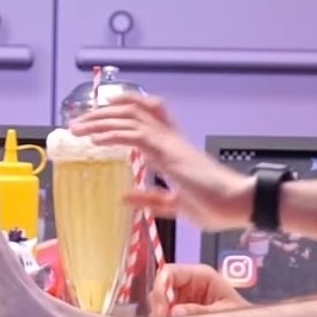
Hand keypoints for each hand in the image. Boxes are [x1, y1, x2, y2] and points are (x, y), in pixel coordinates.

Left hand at [70, 94, 250, 229]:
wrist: (239, 203)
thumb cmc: (217, 206)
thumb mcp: (177, 205)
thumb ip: (152, 199)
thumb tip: (125, 197)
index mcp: (173, 150)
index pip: (147, 117)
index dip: (122, 111)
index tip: (99, 115)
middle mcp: (171, 140)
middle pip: (133, 112)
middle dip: (103, 113)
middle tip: (78, 123)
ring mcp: (170, 144)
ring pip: (131, 118)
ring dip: (101, 120)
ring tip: (78, 127)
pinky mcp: (169, 153)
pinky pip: (136, 135)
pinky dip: (113, 134)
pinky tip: (95, 139)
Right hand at [152, 263, 250, 316]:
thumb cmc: (242, 316)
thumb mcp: (224, 313)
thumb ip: (200, 311)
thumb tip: (175, 311)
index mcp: (202, 275)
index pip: (170, 271)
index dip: (161, 286)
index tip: (161, 308)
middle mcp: (188, 284)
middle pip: (161, 286)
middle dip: (158, 303)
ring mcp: (182, 298)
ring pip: (158, 302)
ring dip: (159, 314)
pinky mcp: (178, 313)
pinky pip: (163, 314)